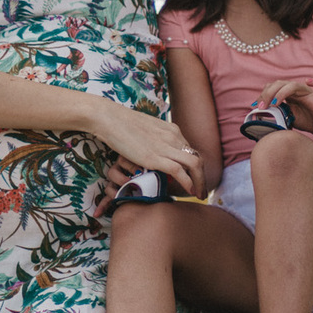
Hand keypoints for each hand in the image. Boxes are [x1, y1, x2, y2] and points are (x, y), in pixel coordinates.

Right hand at [88, 102, 202, 197]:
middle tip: (201, 190)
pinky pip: (179, 171)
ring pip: (195, 165)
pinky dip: (188, 183)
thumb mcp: (146, 130)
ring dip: (200, 182)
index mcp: (172, 130)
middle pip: (197, 158)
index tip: (193, 179)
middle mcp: (173, 137)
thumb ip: (155, 140)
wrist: (110, 118)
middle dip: (202, 176)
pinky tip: (189, 191)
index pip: (190, 151)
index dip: (193, 168)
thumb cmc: (123, 123)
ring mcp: (166, 146)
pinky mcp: (155, 157)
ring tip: (199, 194)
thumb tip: (157, 151)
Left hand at [257, 76, 312, 142]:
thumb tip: (259, 117)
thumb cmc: (306, 120)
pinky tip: (308, 81)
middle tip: (261, 106)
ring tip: (274, 103)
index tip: (254, 107)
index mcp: (287, 94)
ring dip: (281, 93)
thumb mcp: (287, 118)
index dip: (262, 95)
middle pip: (280, 83)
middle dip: (268, 93)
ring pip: (294, 85)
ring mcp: (308, 93)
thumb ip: (276, 114)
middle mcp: (297, 91)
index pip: (272, 87)